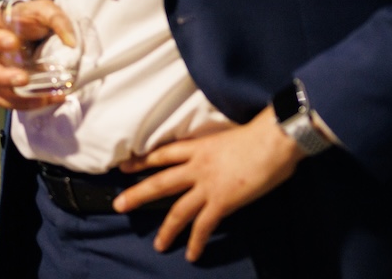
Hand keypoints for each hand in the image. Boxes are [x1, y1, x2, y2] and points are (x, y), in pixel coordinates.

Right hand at [0, 0, 78, 110]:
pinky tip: (48, 99)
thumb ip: (57, 19)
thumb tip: (71, 42)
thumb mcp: (44, 10)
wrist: (33, 32)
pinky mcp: (3, 88)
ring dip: (16, 97)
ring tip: (42, 97)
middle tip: (23, 78)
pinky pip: (8, 102)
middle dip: (3, 76)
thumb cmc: (32, 18)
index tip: (14, 42)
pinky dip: (27, 104)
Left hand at [113, 106, 302, 260]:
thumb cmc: (257, 135)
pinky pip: (204, 226)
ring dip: (167, 230)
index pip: (161, 154)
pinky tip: (191, 254)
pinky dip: (196, 241)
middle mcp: (196, 166)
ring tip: (158, 245)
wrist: (272, 142)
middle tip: (119, 205)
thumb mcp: (225, 137)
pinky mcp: (222, 202)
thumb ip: (214, 149)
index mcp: (197, 147)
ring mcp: (207, 185)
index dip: (141, 161)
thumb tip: (216, 157)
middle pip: (159, 182)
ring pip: (178, 210)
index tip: (124, 167)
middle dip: (137, 194)